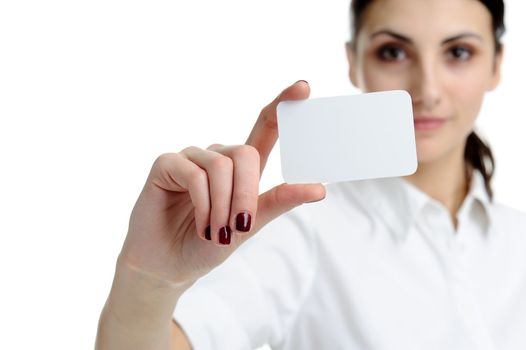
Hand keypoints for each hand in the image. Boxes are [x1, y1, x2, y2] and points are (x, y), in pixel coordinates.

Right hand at [118, 80, 325, 284]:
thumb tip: (319, 188)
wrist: (170, 266)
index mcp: (241, 168)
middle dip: (246, 195)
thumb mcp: (250, 226)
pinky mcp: (166, 163)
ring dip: (222, 206)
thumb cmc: (209, 244)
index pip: (265, 127)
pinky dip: (202, 204)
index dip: (282, 105)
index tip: (304, 87)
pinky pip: (194, 174)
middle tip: (238, 227)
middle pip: (245, 153)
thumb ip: (278, 202)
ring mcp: (191, 158)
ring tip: (215, 232)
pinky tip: (199, 224)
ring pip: (221, 166)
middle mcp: (217, 157)